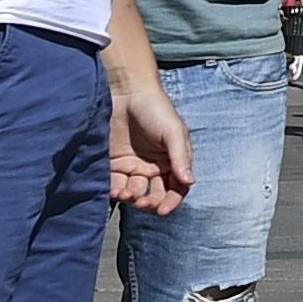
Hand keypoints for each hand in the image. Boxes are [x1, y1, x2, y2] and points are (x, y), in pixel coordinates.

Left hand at [105, 80, 191, 216]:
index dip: (171, 201)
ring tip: (126, 193)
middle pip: (154, 195)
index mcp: (172, 161)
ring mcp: (132, 166)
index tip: (163, 210)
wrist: (126, 91)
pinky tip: (114, 190)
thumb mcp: (173, 131)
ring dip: (132, 198)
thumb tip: (189, 181)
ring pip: (134, 192)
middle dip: (150, 203)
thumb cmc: (156, 108)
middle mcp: (153, 167)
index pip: (176, 188)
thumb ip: (181, 156)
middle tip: (143, 202)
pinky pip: (114, 184)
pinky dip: (114, 191)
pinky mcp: (113, 164)